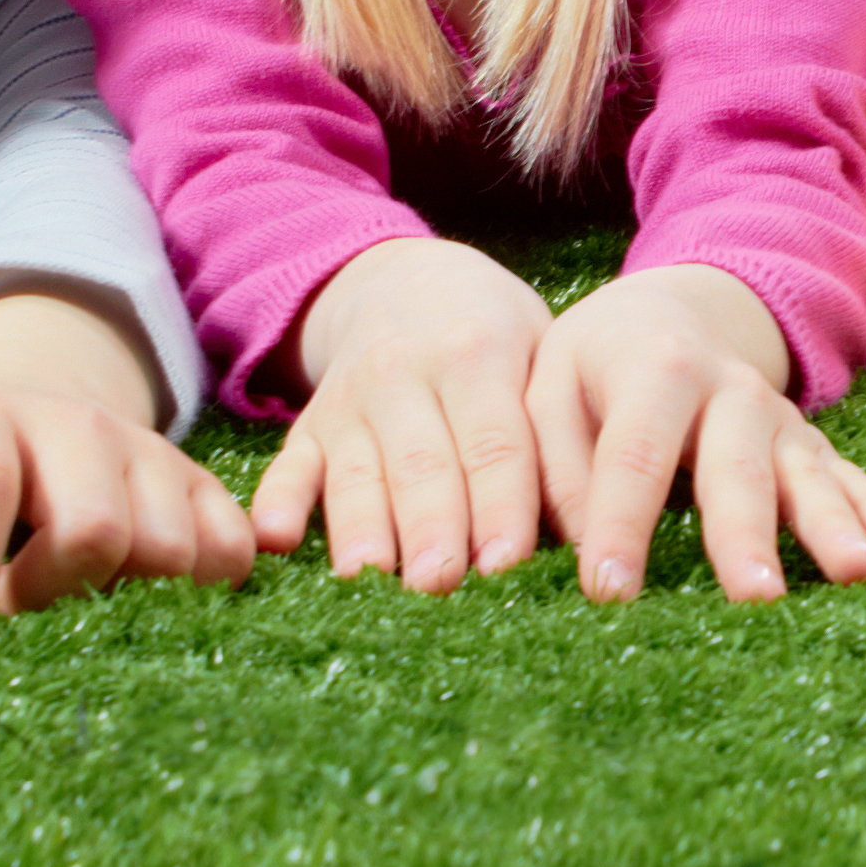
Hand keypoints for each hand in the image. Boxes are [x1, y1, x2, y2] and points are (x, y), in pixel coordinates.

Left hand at [0, 372, 258, 650]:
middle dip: (54, 592)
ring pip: (169, 544)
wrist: (12, 412)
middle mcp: (69, 423)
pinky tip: (146, 602)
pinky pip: (229, 548)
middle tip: (17, 608)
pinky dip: (200, 588)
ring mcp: (142, 449)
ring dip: (122, 600)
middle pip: (96, 525)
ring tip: (72, 601)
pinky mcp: (196, 482)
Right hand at [261, 236, 555, 589]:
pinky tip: (274, 539)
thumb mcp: (540, 352)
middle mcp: (405, 374)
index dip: (501, 506)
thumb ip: (557, 433)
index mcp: (476, 354)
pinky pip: (288, 466)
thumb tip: (592, 529)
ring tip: (369, 582)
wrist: (405, 282)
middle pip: (423, 466)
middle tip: (441, 584)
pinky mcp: (309, 428)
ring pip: (357, 475)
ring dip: (362, 531)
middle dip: (431, 528)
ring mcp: (350, 403)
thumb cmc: (495, 338)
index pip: (494, 443)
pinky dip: (278, 502)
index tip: (508, 564)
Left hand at [526, 266, 865, 601]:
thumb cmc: (593, 365)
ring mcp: (775, 418)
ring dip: (832, 524)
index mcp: (650, 369)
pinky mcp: (806, 444)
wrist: (671, 311)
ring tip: (857, 573)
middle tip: (755, 599)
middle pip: (735, 467)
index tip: (609, 593)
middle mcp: (726, 390)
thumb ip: (546, 463)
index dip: (620, 524)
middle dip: (745, 534)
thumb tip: (540, 555)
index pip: (632, 455)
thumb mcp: (547, 388)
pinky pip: (846, 474)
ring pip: (805, 472)